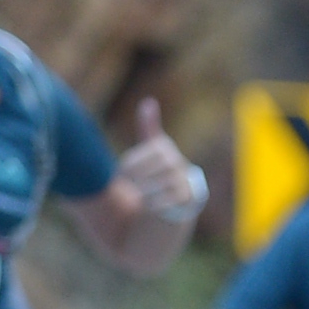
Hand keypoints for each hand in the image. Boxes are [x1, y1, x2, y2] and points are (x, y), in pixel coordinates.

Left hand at [117, 98, 199, 223]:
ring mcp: (182, 178)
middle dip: (135, 182)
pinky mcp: (188, 195)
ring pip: (158, 187)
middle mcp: (174, 160)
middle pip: (148, 173)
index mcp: (162, 147)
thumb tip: (149, 102)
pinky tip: (147, 206)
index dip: (126, 169)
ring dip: (144, 194)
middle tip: (127, 190)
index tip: (120, 176)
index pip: (137, 159)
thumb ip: (148, 126)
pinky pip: (169, 200)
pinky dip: (156, 205)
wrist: (180, 190)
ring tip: (136, 198)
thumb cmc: (159, 166)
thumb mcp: (151, 146)